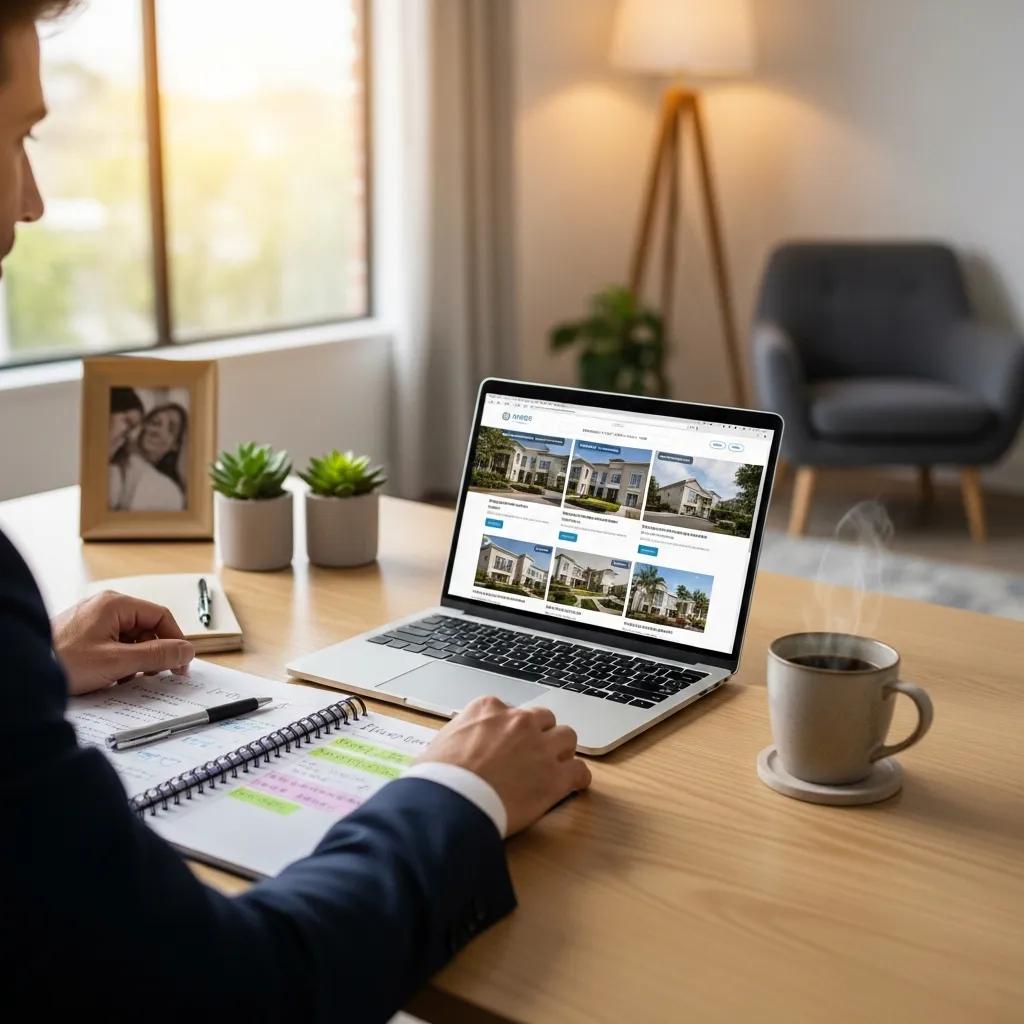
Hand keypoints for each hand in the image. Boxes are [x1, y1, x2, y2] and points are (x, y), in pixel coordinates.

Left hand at [52, 591, 194, 694]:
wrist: (25, 673)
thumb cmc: (62, 662)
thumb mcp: (118, 662)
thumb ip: (157, 655)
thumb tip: (186, 651)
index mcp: (115, 604)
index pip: (160, 616)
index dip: (175, 640)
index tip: (181, 662)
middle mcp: (105, 607)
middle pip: (146, 628)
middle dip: (151, 653)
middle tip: (151, 674)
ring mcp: (93, 620)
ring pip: (130, 639)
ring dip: (133, 660)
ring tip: (120, 676)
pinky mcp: (84, 635)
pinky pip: (114, 644)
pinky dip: (117, 661)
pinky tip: (107, 675)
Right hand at [417, 696, 591, 835]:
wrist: (449, 803)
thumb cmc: (436, 778)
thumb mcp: (439, 743)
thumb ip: (458, 737)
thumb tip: (453, 750)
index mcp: (489, 708)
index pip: (511, 711)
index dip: (511, 731)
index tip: (507, 745)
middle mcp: (518, 721)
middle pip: (544, 719)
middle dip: (540, 735)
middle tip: (532, 756)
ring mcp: (540, 747)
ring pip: (567, 738)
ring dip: (561, 752)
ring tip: (553, 768)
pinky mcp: (555, 777)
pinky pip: (580, 771)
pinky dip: (577, 779)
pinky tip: (570, 787)